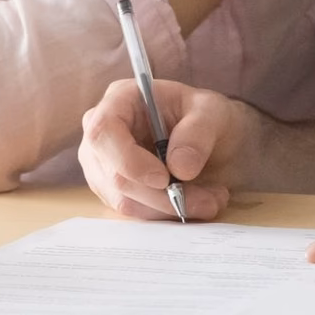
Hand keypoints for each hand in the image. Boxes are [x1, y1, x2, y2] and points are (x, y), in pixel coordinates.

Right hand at [78, 77, 251, 220]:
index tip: (164, 179)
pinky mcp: (113, 191)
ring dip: (170, 208)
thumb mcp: (212, 112)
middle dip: (163, 195)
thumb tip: (180, 168)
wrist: (208, 136)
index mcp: (119, 100)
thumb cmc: (203, 115)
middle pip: (115, 175)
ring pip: (125, 200)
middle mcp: (102, 134)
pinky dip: (166, 214)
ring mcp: (103, 165)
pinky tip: (196, 203)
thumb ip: (198, 133)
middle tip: (208, 200)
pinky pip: (134, 211)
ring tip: (211, 200)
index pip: (103, 132)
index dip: (128, 160)